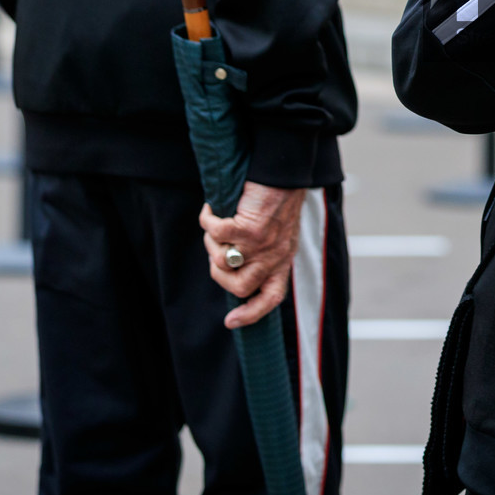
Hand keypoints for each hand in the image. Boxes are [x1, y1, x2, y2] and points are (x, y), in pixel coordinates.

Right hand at [200, 183, 306, 328]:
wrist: (286, 173)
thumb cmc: (278, 199)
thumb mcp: (280, 233)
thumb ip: (264, 253)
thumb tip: (232, 266)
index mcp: (282, 261)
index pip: (271, 298)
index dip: (252, 314)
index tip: (231, 322)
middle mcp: (274, 257)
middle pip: (239, 287)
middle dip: (219, 274)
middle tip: (216, 251)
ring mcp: (262, 245)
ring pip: (221, 261)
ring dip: (210, 242)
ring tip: (216, 222)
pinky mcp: (250, 227)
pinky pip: (216, 233)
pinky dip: (208, 220)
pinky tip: (211, 209)